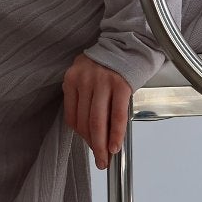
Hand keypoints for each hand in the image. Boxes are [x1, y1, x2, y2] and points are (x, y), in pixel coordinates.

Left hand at [62, 53, 132, 169]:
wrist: (130, 41)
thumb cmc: (110, 62)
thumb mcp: (88, 74)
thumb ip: (84, 97)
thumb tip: (90, 131)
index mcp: (72, 79)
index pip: (73, 116)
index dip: (81, 136)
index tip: (90, 146)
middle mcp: (84, 80)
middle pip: (85, 122)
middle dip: (92, 146)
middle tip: (100, 161)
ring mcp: (102, 82)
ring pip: (98, 122)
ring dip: (102, 145)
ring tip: (107, 158)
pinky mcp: (120, 85)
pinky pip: (117, 116)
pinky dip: (116, 134)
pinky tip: (116, 146)